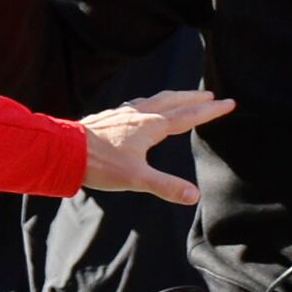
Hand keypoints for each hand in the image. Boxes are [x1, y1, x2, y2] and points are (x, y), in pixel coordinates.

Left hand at [80, 89, 235, 206]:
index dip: (209, 110)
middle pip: (173, 101)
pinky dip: (151, 103)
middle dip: (194, 98)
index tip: (228, 102)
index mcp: (151, 126)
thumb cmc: (100, 164)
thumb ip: (166, 186)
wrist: (63, 150)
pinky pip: (138, 104)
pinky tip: (143, 108)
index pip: (188, 115)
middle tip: (211, 95)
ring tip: (182, 97)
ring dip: (173, 97)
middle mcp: (140, 114)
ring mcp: (124, 114)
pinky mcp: (111, 117)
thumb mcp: (137, 179)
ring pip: (155, 100)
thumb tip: (195, 196)